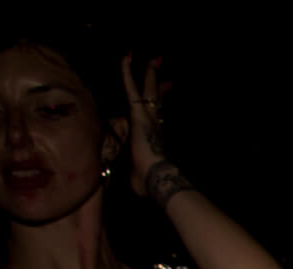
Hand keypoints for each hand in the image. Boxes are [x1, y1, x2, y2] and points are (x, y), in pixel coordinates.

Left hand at [120, 54, 169, 194]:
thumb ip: (130, 176)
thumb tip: (125, 187)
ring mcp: (148, 117)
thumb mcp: (135, 177)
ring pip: (148, 90)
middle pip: (157, 99)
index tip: (167, 93)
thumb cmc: (148, 182)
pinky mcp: (138, 114)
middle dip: (158, 83)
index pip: (157, 114)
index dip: (161, 103)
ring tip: (153, 57)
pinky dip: (127, 73)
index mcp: (154, 136)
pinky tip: (126, 58)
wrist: (156, 178)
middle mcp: (155, 123)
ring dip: (149, 73)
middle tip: (160, 66)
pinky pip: (131, 88)